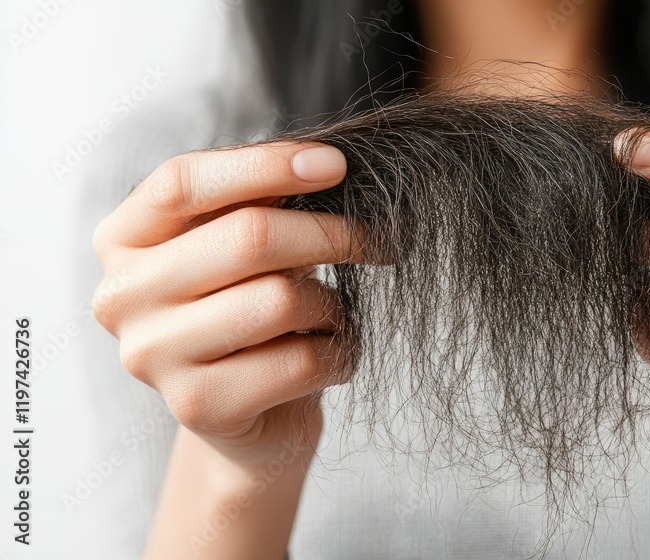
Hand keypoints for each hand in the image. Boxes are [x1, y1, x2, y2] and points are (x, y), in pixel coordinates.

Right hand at [92, 142, 360, 465]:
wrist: (253, 417)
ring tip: (332, 314)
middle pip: (248, 236)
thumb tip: (326, 166)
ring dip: (332, 304)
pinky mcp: (197, 406)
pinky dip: (339, 352)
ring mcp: (151, 356)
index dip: (265, 165)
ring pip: (281, 300)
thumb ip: (260, 206)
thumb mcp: (243, 251)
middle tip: (377, 241)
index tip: (337, 165)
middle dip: (331, 233)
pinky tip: (331, 353)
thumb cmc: (252, 312)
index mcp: (123, 240)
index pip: (184, 181)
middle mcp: (121, 296)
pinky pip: (301, 360)